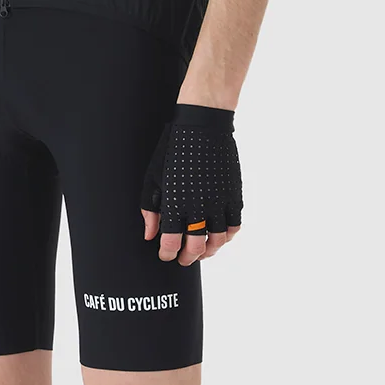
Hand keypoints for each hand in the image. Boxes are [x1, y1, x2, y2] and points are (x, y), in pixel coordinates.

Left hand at [140, 104, 243, 268]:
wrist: (203, 125)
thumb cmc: (173, 149)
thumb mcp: (153, 178)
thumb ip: (150, 210)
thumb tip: (150, 235)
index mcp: (174, 204)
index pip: (170, 243)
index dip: (167, 254)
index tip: (166, 255)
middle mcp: (198, 208)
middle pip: (195, 247)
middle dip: (187, 258)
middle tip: (183, 259)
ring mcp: (218, 203)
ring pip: (217, 241)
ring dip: (208, 251)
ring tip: (202, 252)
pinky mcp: (233, 196)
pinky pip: (234, 226)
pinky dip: (227, 237)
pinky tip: (219, 237)